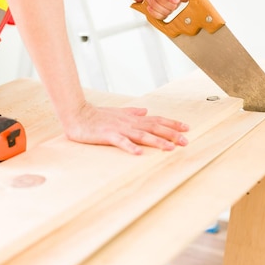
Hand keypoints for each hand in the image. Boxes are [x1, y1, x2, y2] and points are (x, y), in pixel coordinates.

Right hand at [63, 102, 188, 154]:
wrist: (77, 114)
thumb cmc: (97, 115)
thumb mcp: (118, 112)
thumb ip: (132, 112)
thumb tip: (145, 111)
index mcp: (132, 118)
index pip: (156, 120)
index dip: (172, 124)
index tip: (186, 128)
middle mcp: (129, 122)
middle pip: (154, 127)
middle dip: (171, 134)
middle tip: (185, 141)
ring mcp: (119, 129)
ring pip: (142, 135)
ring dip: (156, 141)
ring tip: (169, 148)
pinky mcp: (108, 135)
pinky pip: (121, 142)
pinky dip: (130, 147)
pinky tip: (139, 154)